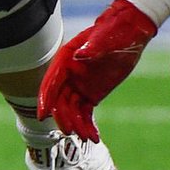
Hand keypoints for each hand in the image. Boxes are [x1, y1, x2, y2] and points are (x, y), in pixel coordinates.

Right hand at [38, 0, 158, 140]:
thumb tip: (79, 56)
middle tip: (70, 132)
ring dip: (76, 124)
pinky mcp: (91, 94)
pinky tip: (94, 137)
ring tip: (88, 138)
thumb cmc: (114, 31)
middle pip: (59, 100)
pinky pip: (85, 113)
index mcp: (66, 59)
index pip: (51, 82)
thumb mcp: (104, 38)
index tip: (41, 115)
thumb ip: (92, 47)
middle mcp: (68, 75)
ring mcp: (79, 85)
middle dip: (62, 116)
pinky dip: (87, 125)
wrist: (128, 32)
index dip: (45, 98)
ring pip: (71, 109)